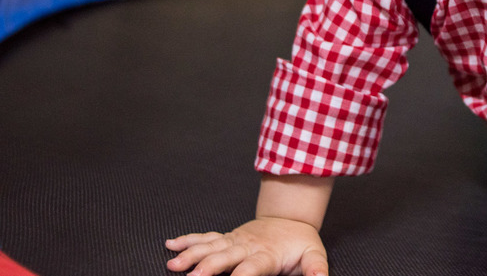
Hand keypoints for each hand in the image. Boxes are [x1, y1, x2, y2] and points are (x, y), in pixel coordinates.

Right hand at [165, 217, 328, 275]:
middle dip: (207, 267)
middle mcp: (246, 246)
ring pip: (210, 246)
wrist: (291, 217)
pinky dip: (188, 241)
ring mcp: (234, 240)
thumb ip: (316, 269)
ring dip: (191, 255)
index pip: (250, 268)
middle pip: (224, 257)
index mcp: (266, 254)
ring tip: (174, 265)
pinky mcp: (227, 237)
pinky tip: (171, 245)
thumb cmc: (300, 242)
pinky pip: (206, 237)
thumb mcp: (314, 255)